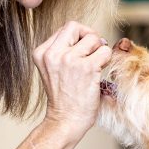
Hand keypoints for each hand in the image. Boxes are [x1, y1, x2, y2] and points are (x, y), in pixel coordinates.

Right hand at [32, 20, 111, 141]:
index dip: (79, 37)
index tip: (84, 51)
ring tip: (95, 67)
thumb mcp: (53, 70)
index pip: (65, 29)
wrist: (65, 121)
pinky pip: (105, 52)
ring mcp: (69, 60)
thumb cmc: (63, 98)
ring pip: (94, 39)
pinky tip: (99, 73)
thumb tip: (88, 35)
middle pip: (76, 27)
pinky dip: (107, 61)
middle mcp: (53, 54)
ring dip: (99, 51)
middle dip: (89, 37)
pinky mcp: (86, 68)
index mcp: (41, 53)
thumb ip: (62, 51)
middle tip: (93, 53)